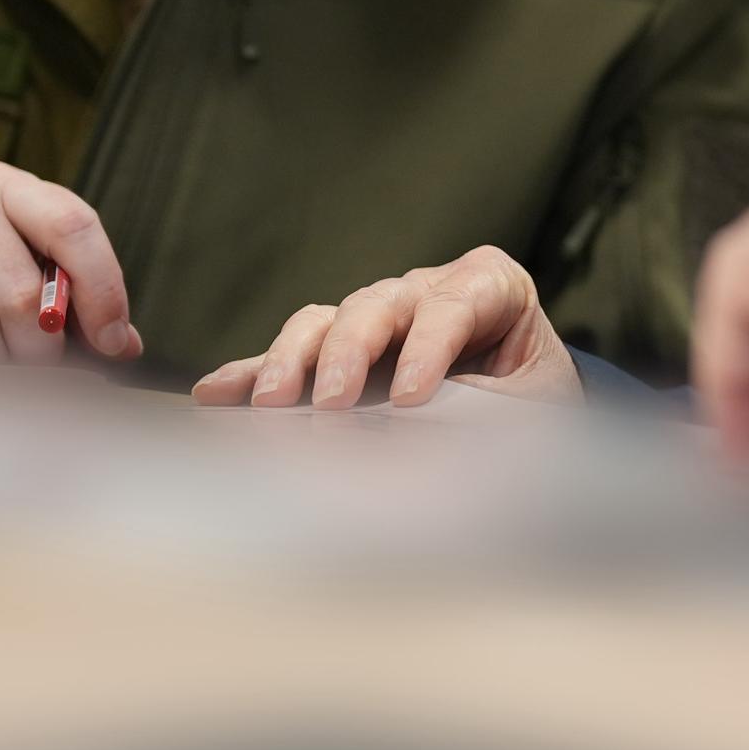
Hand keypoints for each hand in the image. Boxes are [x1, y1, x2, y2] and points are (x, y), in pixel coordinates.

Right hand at [192, 245, 580, 410]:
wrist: (527, 425)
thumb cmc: (534, 414)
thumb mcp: (528, 418)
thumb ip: (490, 425)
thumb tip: (440, 461)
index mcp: (489, 288)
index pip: (455, 303)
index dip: (430, 345)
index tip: (412, 398)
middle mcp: (424, 291)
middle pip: (377, 305)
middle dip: (350, 352)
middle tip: (332, 404)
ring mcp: (373, 320)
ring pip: (322, 322)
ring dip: (292, 362)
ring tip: (271, 406)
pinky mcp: (332, 356)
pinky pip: (284, 359)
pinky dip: (249, 375)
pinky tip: (214, 394)